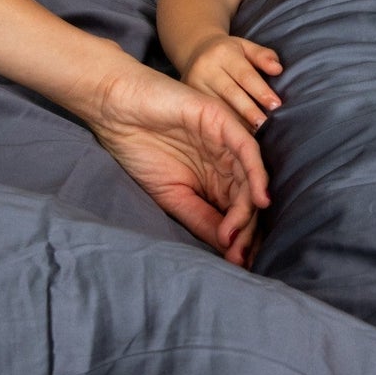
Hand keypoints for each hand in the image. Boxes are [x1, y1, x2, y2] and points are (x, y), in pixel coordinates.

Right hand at [83, 62, 270, 265]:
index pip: (237, 211)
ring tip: (240, 237)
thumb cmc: (139, 149)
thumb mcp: (172, 196)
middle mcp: (226, 162)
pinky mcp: (224, 122)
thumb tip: (228, 246)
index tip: (238, 263)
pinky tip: (259, 200)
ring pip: (250, 179)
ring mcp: (227, 141)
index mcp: (214, 179)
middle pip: (248, 198)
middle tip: (241, 256)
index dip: (241, 238)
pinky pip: (248, 151)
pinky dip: (257, 175)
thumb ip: (201, 217)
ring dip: (249, 210)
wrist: (116, 111)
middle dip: (247, 230)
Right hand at [182, 35, 282, 128]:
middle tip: (265, 125)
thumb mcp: (246, 47)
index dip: (261, 91)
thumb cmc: (229, 53)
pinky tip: (235, 136)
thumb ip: (263, 56)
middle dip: (250, 110)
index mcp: (223, 53)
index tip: (276, 105)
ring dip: (236, 122)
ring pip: (217, 106)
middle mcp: (205, 68)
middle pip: (231, 92)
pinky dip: (222, 126)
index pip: (245, 75)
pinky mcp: (187, 97)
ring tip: (253, 135)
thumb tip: (277, 69)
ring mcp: (193, 83)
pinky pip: (206, 114)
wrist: (196, 51)